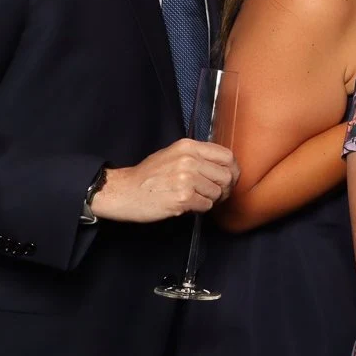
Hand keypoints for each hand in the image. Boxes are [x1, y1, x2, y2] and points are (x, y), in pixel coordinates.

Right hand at [90, 139, 239, 222]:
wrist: (122, 191)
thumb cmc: (148, 176)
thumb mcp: (173, 155)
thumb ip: (198, 157)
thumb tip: (224, 167)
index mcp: (189, 147)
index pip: (227, 156)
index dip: (232, 170)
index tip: (229, 179)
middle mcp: (189, 160)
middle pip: (226, 176)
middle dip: (224, 189)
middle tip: (214, 195)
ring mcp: (186, 179)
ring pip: (217, 193)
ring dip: (209, 200)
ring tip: (194, 199)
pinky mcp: (183, 198)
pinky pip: (206, 206)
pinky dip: (199, 209)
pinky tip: (186, 205)